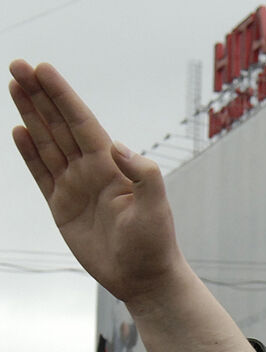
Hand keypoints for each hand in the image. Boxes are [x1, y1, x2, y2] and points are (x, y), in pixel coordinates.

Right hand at [10, 61, 187, 307]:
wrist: (144, 279)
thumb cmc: (155, 245)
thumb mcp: (156, 208)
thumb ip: (143, 175)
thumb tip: (116, 146)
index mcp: (112, 167)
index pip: (81, 122)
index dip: (61, 95)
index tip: (42, 69)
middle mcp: (91, 171)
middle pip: (59, 124)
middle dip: (39, 95)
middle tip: (19, 65)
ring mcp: (75, 187)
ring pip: (47, 142)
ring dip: (31, 115)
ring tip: (15, 86)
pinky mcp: (62, 207)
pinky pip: (42, 173)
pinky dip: (29, 152)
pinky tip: (20, 130)